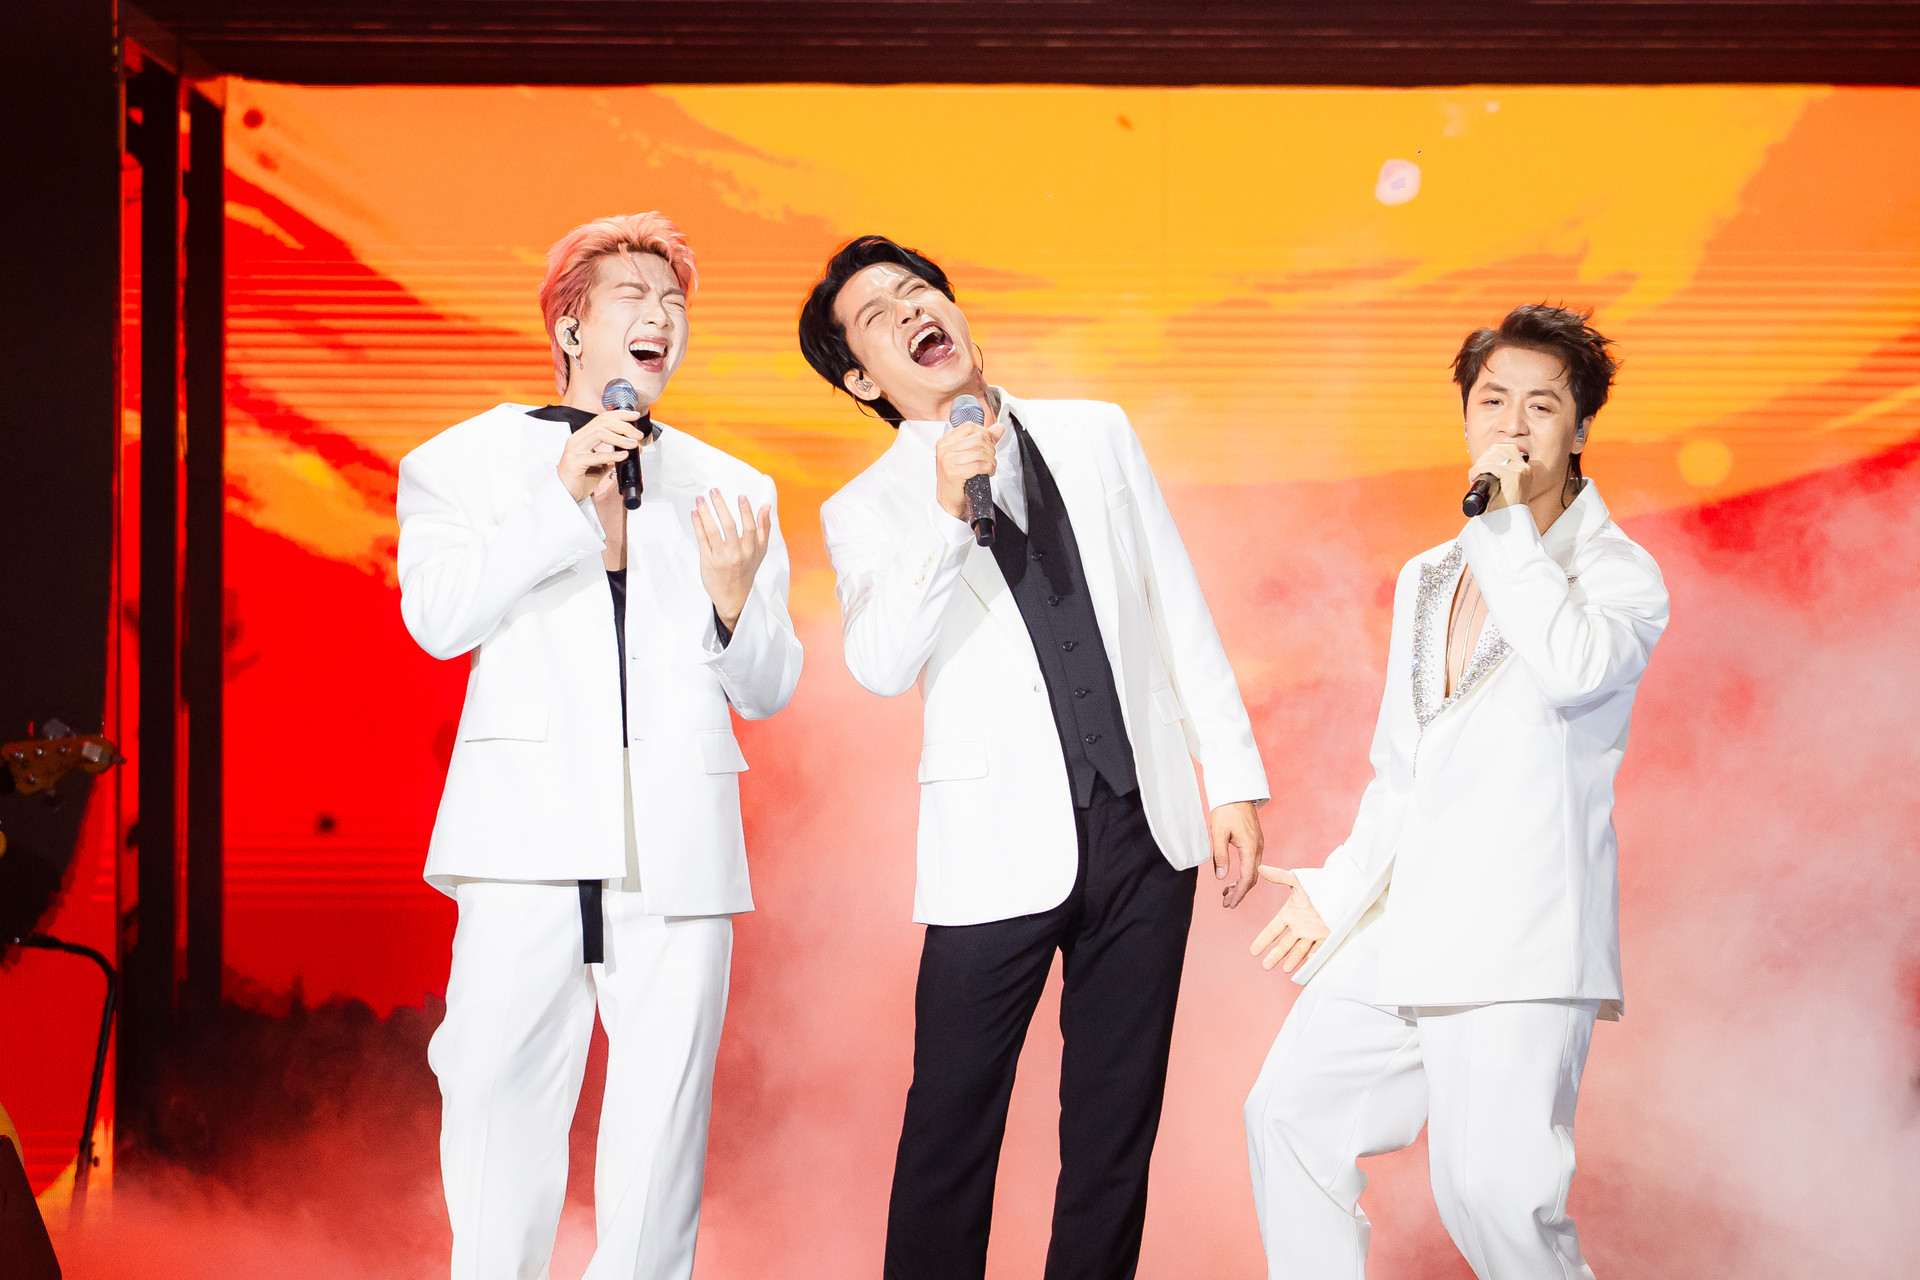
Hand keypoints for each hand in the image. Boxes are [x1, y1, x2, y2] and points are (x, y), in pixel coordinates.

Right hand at [557, 411, 645, 501]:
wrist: (565, 494)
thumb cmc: (580, 479)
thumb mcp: (599, 464)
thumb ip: (611, 456)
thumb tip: (631, 449)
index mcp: (583, 436)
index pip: (602, 418)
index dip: (620, 415)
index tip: (634, 416)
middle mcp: (577, 439)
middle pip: (602, 423)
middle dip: (623, 426)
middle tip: (638, 435)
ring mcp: (574, 449)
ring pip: (598, 434)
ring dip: (619, 438)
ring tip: (633, 444)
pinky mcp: (574, 462)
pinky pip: (594, 456)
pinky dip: (611, 455)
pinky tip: (622, 456)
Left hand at [693, 487, 771, 631]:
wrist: (734, 597)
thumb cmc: (747, 571)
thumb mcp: (760, 551)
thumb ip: (764, 528)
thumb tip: (766, 506)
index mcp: (750, 550)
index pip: (749, 527)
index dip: (745, 511)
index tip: (741, 496)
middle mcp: (736, 554)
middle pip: (728, 526)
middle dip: (721, 506)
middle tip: (714, 491)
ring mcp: (720, 557)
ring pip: (712, 531)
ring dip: (705, 513)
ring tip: (700, 499)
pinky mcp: (707, 561)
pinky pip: (702, 540)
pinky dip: (698, 525)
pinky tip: (695, 513)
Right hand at [935, 419, 1003, 522]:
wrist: (950, 502)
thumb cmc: (958, 480)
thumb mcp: (968, 456)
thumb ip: (984, 440)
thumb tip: (998, 428)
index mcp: (945, 442)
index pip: (970, 427)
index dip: (985, 434)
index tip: (987, 446)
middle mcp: (944, 449)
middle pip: (978, 439)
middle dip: (990, 450)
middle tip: (989, 460)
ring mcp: (947, 461)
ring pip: (980, 452)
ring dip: (991, 461)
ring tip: (988, 468)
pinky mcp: (953, 472)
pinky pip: (979, 465)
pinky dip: (988, 469)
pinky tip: (986, 473)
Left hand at [1208, 800, 1263, 907]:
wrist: (1236, 792)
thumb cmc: (1226, 810)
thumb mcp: (1218, 833)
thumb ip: (1220, 856)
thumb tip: (1221, 877)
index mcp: (1250, 848)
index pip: (1247, 878)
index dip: (1239, 894)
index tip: (1230, 904)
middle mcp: (1258, 848)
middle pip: (1252, 878)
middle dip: (1240, 893)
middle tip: (1226, 903)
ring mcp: (1258, 845)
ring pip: (1253, 871)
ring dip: (1241, 884)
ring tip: (1226, 893)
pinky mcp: (1255, 841)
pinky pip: (1252, 863)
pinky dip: (1244, 874)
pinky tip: (1233, 877)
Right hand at [1249, 866, 1329, 973]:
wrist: (1342, 888)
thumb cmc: (1318, 883)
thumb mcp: (1297, 880)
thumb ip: (1280, 877)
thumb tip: (1260, 868)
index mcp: (1289, 914)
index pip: (1272, 930)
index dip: (1263, 941)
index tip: (1252, 952)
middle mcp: (1299, 926)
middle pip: (1284, 944)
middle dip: (1275, 955)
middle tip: (1265, 966)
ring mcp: (1312, 933)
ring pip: (1299, 950)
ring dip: (1292, 959)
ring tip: (1284, 969)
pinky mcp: (1327, 936)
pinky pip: (1318, 949)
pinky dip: (1312, 957)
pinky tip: (1306, 963)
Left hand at [1468, 439, 1530, 511]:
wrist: (1509, 526)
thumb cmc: (1503, 511)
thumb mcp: (1504, 490)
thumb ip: (1499, 479)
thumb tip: (1482, 471)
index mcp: (1524, 470)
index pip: (1508, 449)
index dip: (1491, 452)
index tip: (1482, 463)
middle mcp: (1524, 468)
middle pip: (1500, 449)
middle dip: (1484, 457)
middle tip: (1476, 471)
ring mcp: (1520, 471)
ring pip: (1494, 455)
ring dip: (1480, 462)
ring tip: (1474, 474)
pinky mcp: (1513, 476)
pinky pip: (1491, 465)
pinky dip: (1478, 469)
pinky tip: (1474, 476)